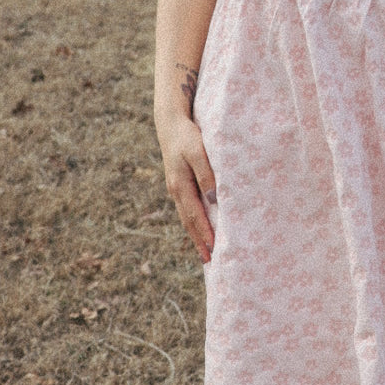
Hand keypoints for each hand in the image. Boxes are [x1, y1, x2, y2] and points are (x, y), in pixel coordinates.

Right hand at [158, 115, 216, 262]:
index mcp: (180, 186)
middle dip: (199, 241)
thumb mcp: (198, 152)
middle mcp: (176, 190)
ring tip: (205, 251)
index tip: (214, 249)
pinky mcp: (179, 183)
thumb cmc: (187, 136)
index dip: (205, 234)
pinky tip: (200, 227)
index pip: (195, 216)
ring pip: (187, 216)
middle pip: (189, 221)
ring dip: (195, 234)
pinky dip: (193, 221)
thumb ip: (207, 175)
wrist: (170, 123)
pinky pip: (187, 207)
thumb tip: (213, 200)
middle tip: (210, 261)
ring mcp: (176, 188)